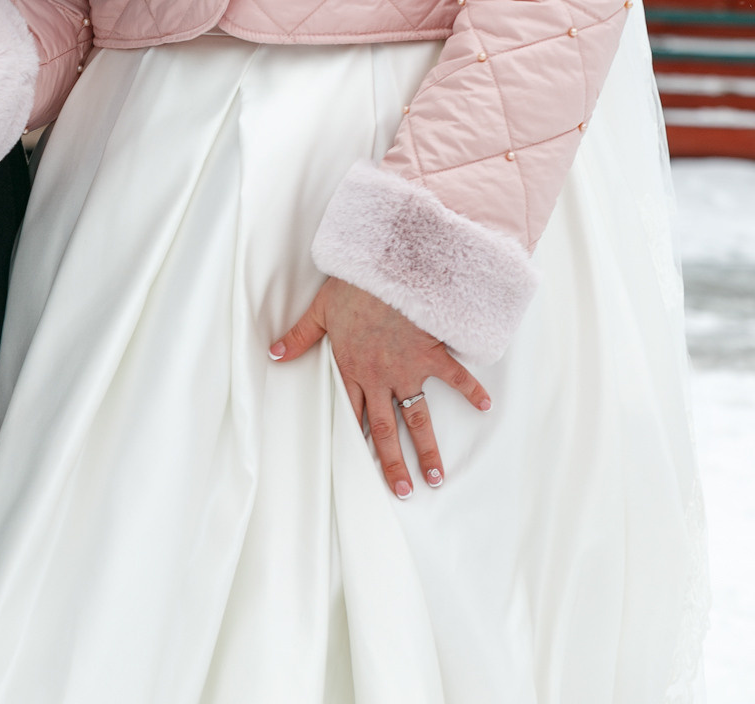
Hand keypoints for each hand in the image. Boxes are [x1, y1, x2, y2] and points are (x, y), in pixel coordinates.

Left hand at [270, 278, 490, 496]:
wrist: (386, 268)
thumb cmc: (353, 286)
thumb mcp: (320, 311)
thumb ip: (299, 337)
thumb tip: (273, 354)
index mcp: (352, 368)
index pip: (352, 414)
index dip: (356, 442)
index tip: (361, 469)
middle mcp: (380, 376)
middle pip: (386, 429)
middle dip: (393, 463)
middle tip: (403, 491)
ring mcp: (408, 367)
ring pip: (418, 416)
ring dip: (427, 447)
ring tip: (436, 476)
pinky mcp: (432, 353)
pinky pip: (455, 377)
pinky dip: (472, 391)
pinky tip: (485, 406)